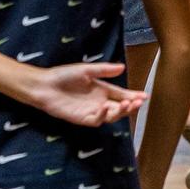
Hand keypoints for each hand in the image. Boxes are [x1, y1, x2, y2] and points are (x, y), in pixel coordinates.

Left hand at [29, 61, 146, 127]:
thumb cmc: (63, 76)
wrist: (44, 85)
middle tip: (138, 102)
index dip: (134, 95)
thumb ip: (104, 70)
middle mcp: (99, 102)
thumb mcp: (86, 70)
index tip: (145, 95)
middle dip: (131, 105)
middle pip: (120, 107)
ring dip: (120, 112)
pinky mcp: (81, 118)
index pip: (122, 94)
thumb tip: (122, 67)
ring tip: (127, 104)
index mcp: (102, 90)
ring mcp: (91, 111)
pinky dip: (102, 116)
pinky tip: (106, 107)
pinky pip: (96, 120)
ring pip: (111, 116)